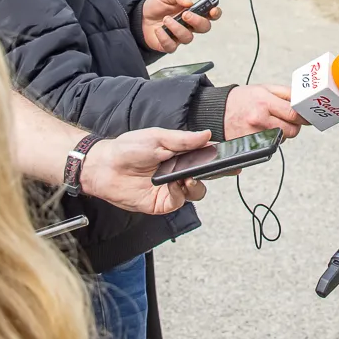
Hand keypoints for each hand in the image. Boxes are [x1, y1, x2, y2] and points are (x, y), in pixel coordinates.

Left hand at [78, 128, 214, 213]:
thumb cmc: (128, 149)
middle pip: (206, 176)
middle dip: (215, 173)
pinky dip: (179, 194)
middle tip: (218, 168)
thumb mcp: (158, 137)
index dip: (220, 158)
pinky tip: (172, 184)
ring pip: (196, 192)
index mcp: (180, 154)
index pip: (206, 156)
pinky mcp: (162, 202)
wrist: (105, 166)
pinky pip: (179, 202)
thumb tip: (207, 135)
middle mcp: (179, 172)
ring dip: (196, 185)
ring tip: (187, 178)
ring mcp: (172, 188)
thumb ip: (183, 139)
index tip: (233, 157)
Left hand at [140, 0, 218, 52]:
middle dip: (197, 21)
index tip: (212, 10)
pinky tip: (159, 30)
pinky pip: (172, 46)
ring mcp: (180, 36)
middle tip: (185, 14)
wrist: (140, 16)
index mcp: (193, 12)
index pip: (210, 14)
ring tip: (166, 19)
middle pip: (204, 28)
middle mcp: (189, 25)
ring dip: (177, 28)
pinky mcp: (169, 45)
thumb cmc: (156, 6)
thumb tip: (189, 2)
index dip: (215, 13)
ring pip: (188, 38)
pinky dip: (165, 37)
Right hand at [224, 84, 302, 139]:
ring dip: (282, 132)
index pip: (293, 114)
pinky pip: (271, 145)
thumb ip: (286, 93)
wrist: (217, 112)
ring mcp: (254, 135)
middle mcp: (259, 120)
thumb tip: (303, 101)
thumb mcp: (264, 88)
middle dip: (294, 125)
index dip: (304, 116)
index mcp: (264, 103)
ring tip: (270, 122)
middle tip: (288, 119)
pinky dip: (272, 139)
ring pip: (283, 139)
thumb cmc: (242, 99)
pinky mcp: (250, 145)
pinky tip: (263, 130)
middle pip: (291, 130)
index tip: (308, 116)